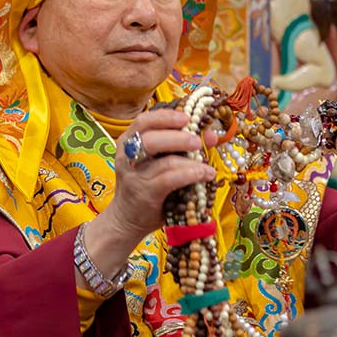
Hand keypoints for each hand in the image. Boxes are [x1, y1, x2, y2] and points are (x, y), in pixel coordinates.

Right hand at [81, 109, 216, 275]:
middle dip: (178, 137)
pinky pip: (170, 180)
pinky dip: (191, 175)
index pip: (143, 122)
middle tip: (197, 141)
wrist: (125, 220)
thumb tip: (211, 135)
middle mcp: (128, 157)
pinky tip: (205, 175)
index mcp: (128, 143)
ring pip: (164, 161)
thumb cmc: (146, 187)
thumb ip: (180, 147)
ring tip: (207, 165)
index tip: (186, 117)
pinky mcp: (146, 194)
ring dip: (191, 160)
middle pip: (150, 138)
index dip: (166, 117)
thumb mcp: (159, 163)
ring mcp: (135, 176)